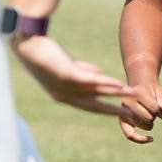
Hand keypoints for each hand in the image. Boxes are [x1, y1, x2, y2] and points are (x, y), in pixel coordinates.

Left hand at [11, 34, 128, 115]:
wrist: (27, 44)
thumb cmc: (48, 54)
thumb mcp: (69, 67)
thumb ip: (85, 73)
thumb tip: (101, 76)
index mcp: (65, 97)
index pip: (91, 107)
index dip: (109, 112)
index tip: (125, 115)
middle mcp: (65, 96)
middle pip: (95, 106)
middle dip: (115, 111)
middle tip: (134, 117)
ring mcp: (65, 86)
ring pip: (96, 92)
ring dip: (117, 94)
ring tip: (133, 95)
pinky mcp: (66, 74)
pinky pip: (90, 81)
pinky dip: (106, 83)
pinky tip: (120, 85)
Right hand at [117, 80, 161, 144]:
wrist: (140, 88)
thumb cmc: (153, 92)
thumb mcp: (161, 92)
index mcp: (136, 92)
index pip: (154, 108)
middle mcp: (127, 102)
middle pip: (148, 117)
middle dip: (156, 116)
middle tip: (155, 110)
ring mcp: (123, 112)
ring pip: (142, 125)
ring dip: (150, 124)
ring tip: (150, 116)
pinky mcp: (122, 121)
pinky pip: (130, 135)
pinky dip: (141, 139)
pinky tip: (151, 139)